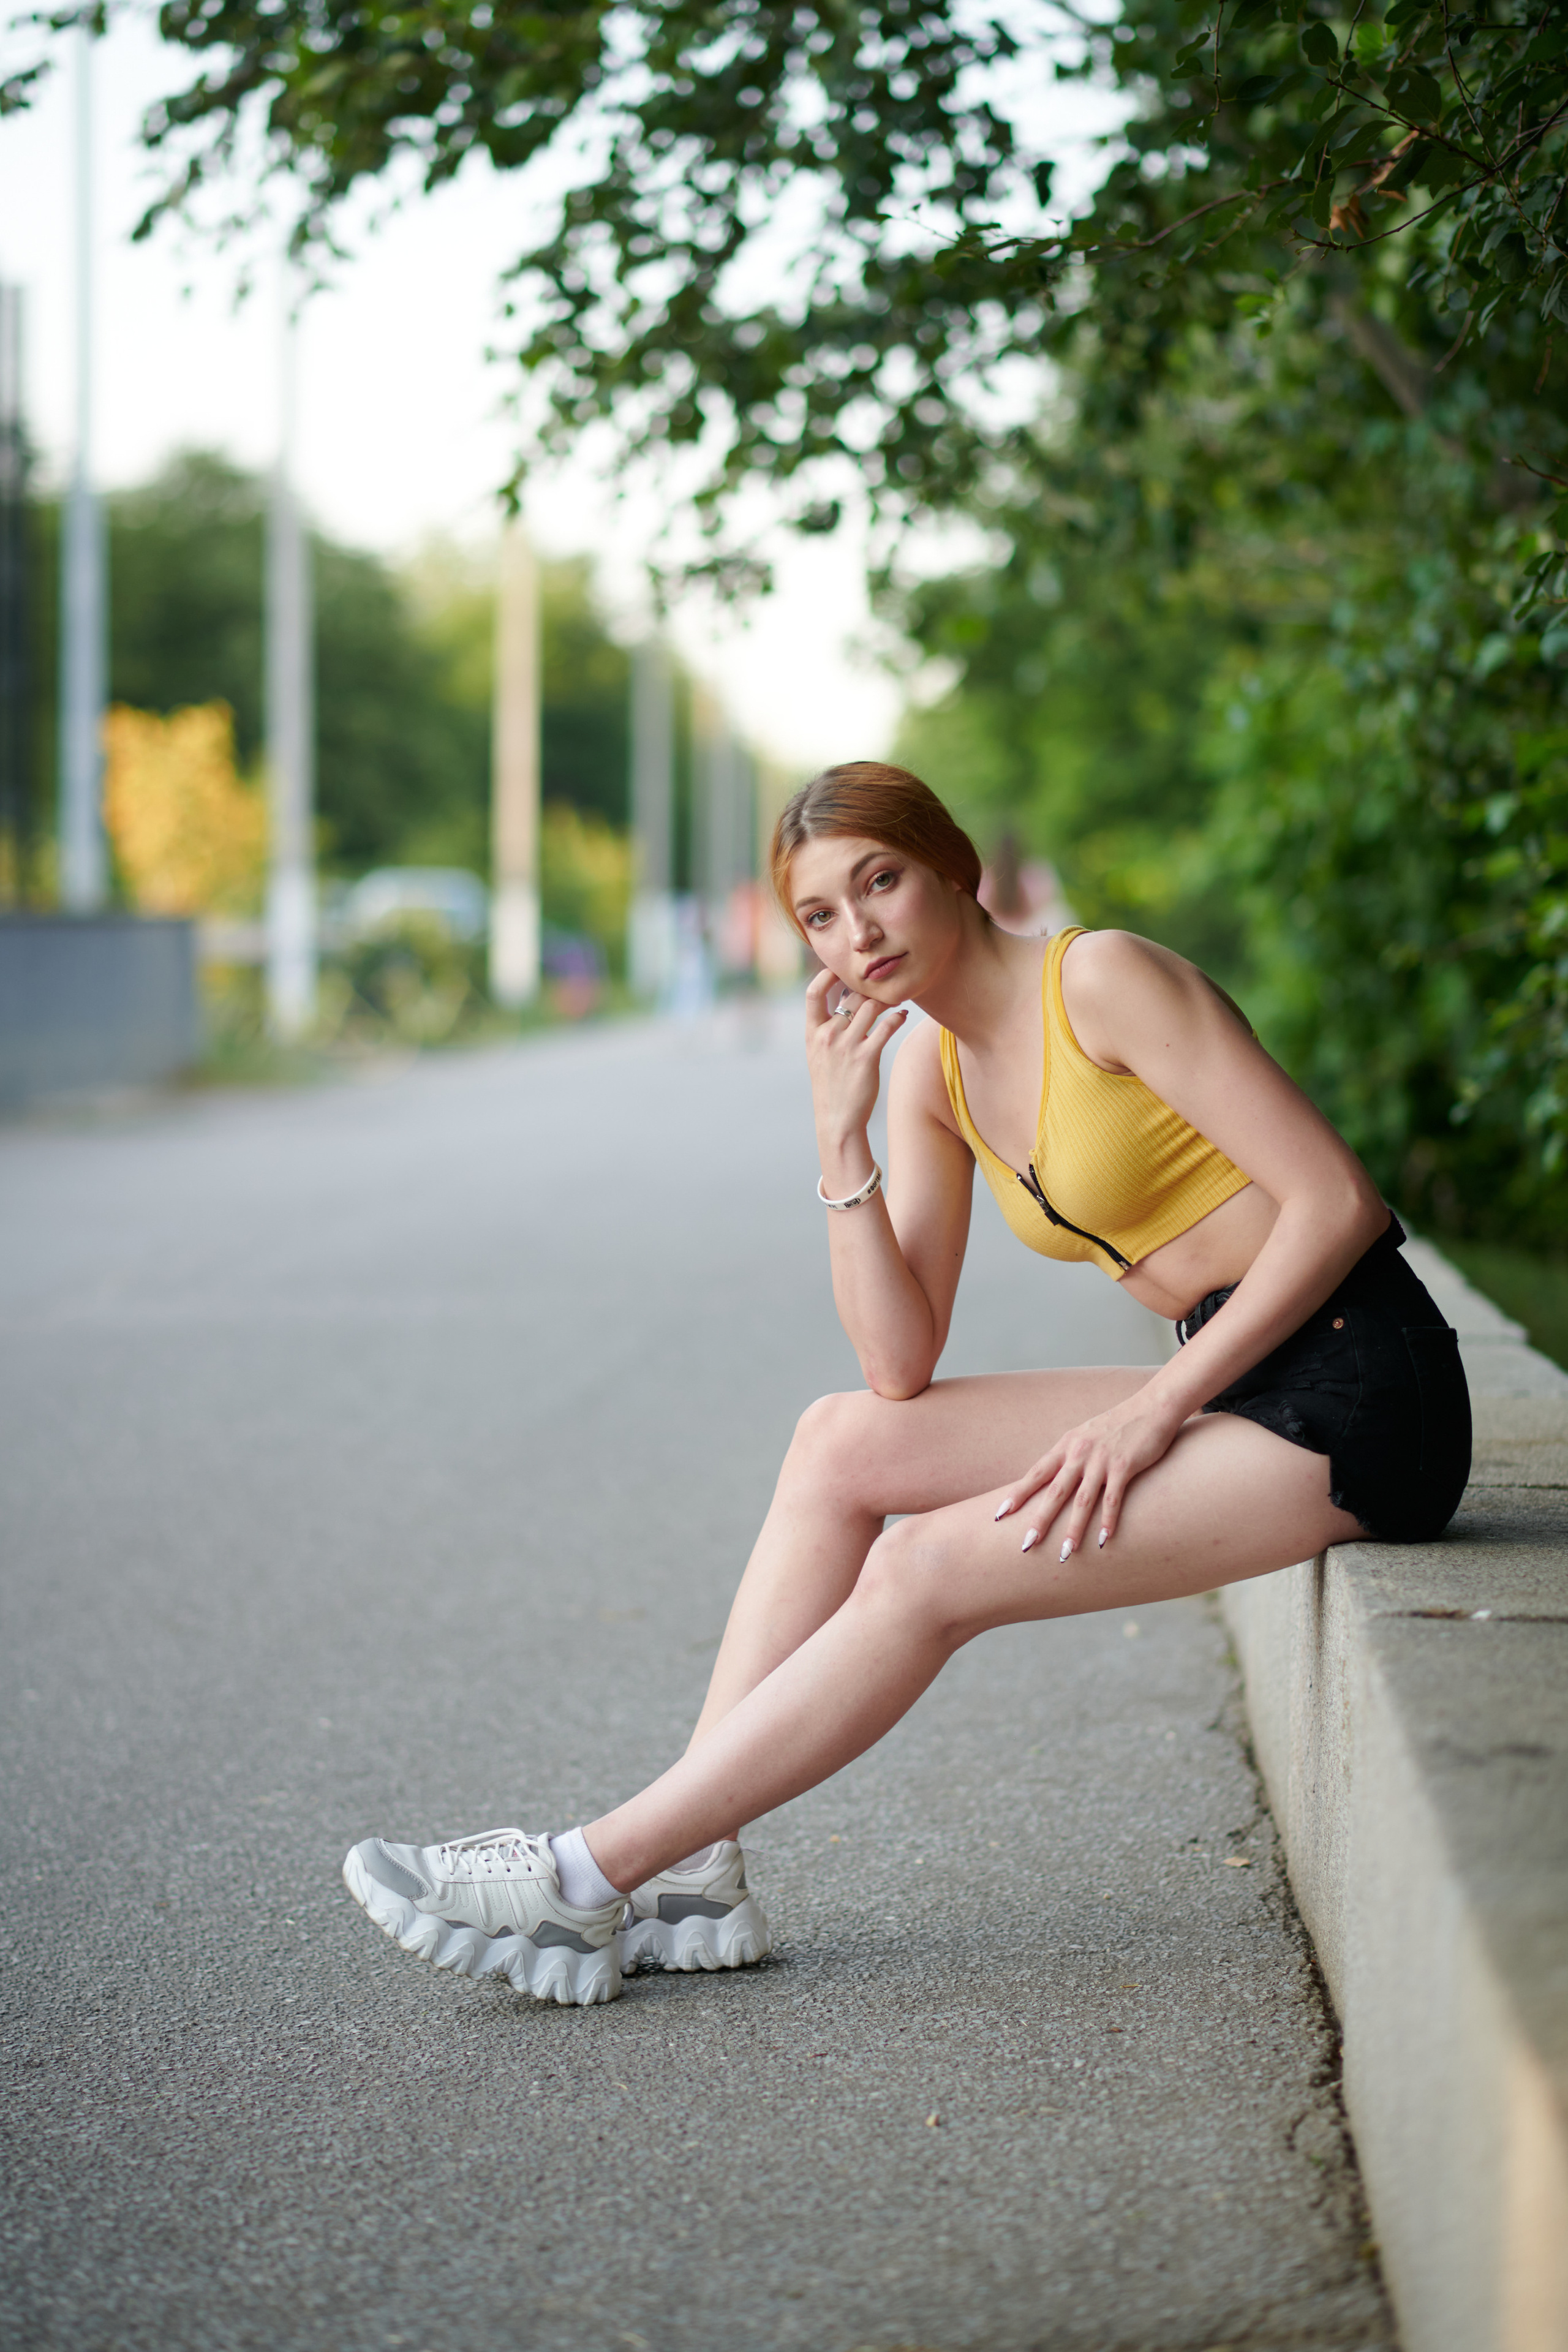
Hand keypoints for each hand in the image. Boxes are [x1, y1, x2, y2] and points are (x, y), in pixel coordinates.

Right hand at [804, 966, 907, 1164]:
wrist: (837, 1119)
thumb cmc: (831, 1086)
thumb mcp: (819, 1055)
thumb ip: (827, 1029)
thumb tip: (843, 1003)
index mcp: (812, 1033)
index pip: (813, 993)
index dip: (826, 975)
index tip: (840, 970)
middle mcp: (828, 1035)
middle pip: (851, 997)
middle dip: (869, 989)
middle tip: (884, 987)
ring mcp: (847, 1045)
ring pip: (871, 1007)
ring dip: (887, 1000)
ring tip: (896, 1000)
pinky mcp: (867, 1057)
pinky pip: (886, 1027)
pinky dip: (897, 1017)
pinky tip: (902, 1015)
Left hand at [993, 1390, 1185, 1558]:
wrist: (1152, 1407)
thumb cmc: (1118, 1425)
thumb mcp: (1086, 1436)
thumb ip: (1070, 1456)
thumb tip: (1053, 1478)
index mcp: (1066, 1446)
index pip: (1036, 1473)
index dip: (1018, 1494)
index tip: (999, 1514)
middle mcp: (1079, 1453)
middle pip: (1054, 1492)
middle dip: (1039, 1520)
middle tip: (1026, 1545)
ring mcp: (1101, 1460)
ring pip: (1082, 1501)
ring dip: (1073, 1530)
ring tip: (1065, 1554)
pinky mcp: (1124, 1466)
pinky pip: (1113, 1499)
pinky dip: (1107, 1521)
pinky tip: (1102, 1540)